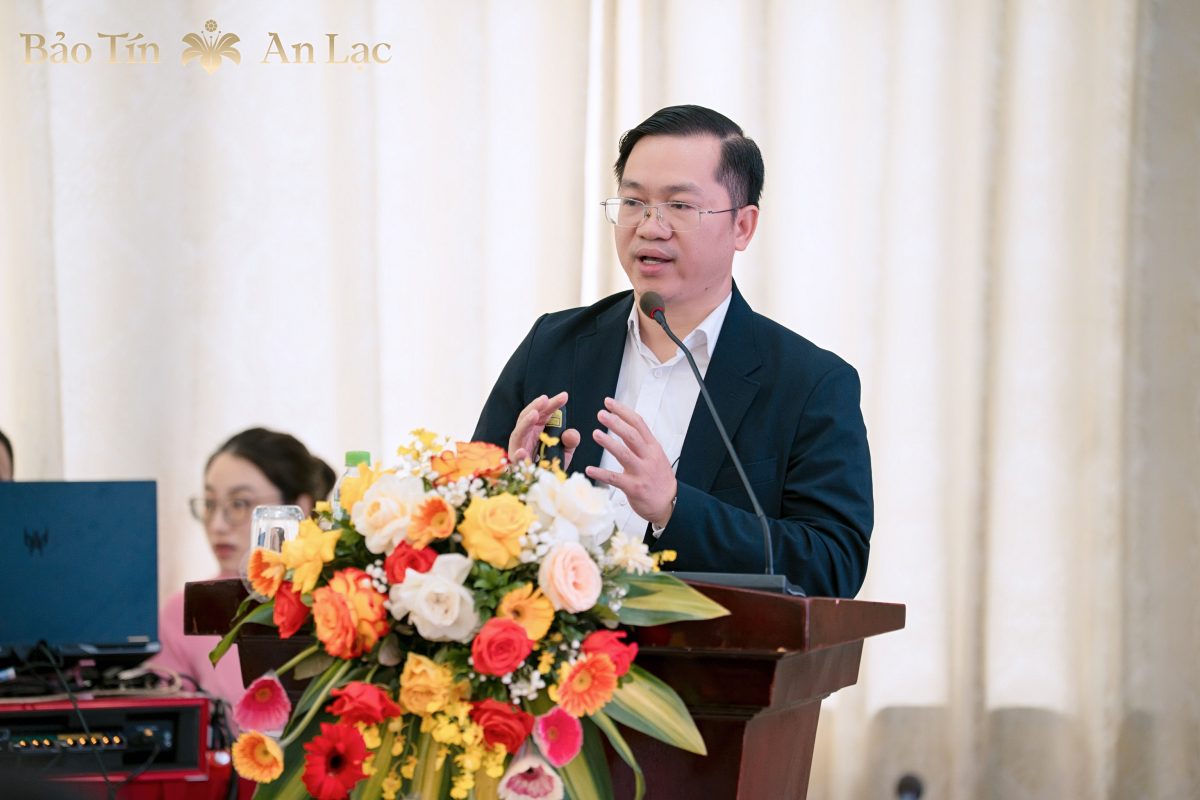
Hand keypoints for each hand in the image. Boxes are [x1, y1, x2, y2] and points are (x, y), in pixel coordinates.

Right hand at [507, 392, 579, 467]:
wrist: (544, 484)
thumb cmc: (551, 463)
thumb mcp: (566, 451)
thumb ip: (571, 441)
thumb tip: (570, 434)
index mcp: (538, 428)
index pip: (544, 412)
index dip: (553, 403)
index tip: (564, 396)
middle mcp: (526, 434)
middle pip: (528, 416)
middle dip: (536, 406)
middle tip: (545, 398)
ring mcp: (519, 447)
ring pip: (519, 432)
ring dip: (525, 423)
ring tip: (534, 414)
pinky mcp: (516, 463)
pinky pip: (516, 458)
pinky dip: (519, 455)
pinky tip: (523, 452)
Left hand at [585, 397, 676, 526]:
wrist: (670, 503)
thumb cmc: (660, 479)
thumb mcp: (656, 456)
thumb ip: (642, 442)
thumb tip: (627, 425)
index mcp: (653, 447)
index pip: (638, 423)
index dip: (623, 411)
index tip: (609, 403)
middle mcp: (648, 457)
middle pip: (631, 435)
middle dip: (615, 423)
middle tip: (601, 414)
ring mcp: (641, 472)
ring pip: (624, 453)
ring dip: (608, 443)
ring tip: (595, 434)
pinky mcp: (634, 487)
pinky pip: (614, 478)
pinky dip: (601, 473)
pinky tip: (590, 469)